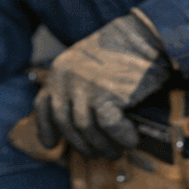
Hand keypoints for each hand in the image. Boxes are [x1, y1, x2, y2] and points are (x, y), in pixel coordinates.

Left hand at [35, 11, 172, 158]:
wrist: (145, 35)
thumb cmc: (124, 51)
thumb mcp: (89, 64)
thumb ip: (79, 86)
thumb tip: (81, 122)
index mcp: (59, 71)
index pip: (43, 105)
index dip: (45, 128)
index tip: (51, 144)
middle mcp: (66, 79)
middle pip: (64, 123)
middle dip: (80, 144)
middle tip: (98, 153)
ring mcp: (84, 87)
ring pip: (85, 128)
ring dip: (102, 145)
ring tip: (116, 152)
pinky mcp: (106, 93)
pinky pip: (108, 125)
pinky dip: (121, 137)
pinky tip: (131, 140)